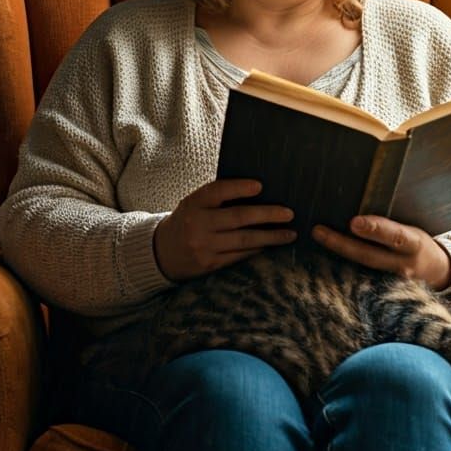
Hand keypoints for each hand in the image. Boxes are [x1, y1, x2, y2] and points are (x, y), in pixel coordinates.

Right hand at [154, 179, 295, 281]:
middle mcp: (197, 224)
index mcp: (193, 203)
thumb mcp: (193, 204)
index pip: (217, 191)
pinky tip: (271, 245)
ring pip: (243, 240)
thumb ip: (217, 197)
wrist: (160, 252)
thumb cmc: (187, 221)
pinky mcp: (209, 264)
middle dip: (267, 215)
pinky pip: (239, 256)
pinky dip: (257, 250)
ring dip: (270, 236)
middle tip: (289, 213)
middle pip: (238, 217)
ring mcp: (203, 246)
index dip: (239, 188)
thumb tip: (258, 191)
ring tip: (289, 233)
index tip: (261, 186)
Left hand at [311, 215, 450, 288]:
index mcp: (413, 245)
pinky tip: (321, 263)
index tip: (353, 222)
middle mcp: (402, 267)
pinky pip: (359, 283)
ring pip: (360, 272)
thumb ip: (389, 228)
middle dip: (341, 244)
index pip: (395, 236)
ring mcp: (392, 286)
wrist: (438, 276)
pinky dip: (340, 273)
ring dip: (336, 259)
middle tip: (318, 231)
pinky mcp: (382, 296)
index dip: (375, 229)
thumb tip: (356, 216)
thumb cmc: (417, 247)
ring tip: (316, 242)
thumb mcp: (412, 232)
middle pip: (368, 256)